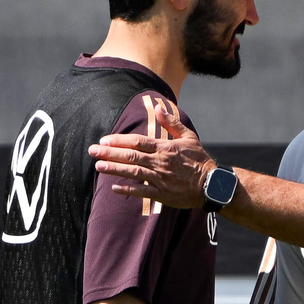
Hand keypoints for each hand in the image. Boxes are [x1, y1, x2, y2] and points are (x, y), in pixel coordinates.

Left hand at [88, 104, 216, 208]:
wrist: (211, 183)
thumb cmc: (199, 159)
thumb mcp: (189, 137)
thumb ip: (172, 123)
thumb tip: (158, 109)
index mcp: (165, 147)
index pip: (138, 142)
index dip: (120, 141)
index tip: (104, 140)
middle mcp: (160, 162)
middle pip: (131, 156)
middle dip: (110, 153)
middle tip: (92, 151)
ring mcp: (161, 179)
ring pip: (133, 172)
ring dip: (115, 169)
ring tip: (98, 166)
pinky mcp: (163, 194)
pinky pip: (142, 191)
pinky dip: (128, 189)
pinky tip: (114, 187)